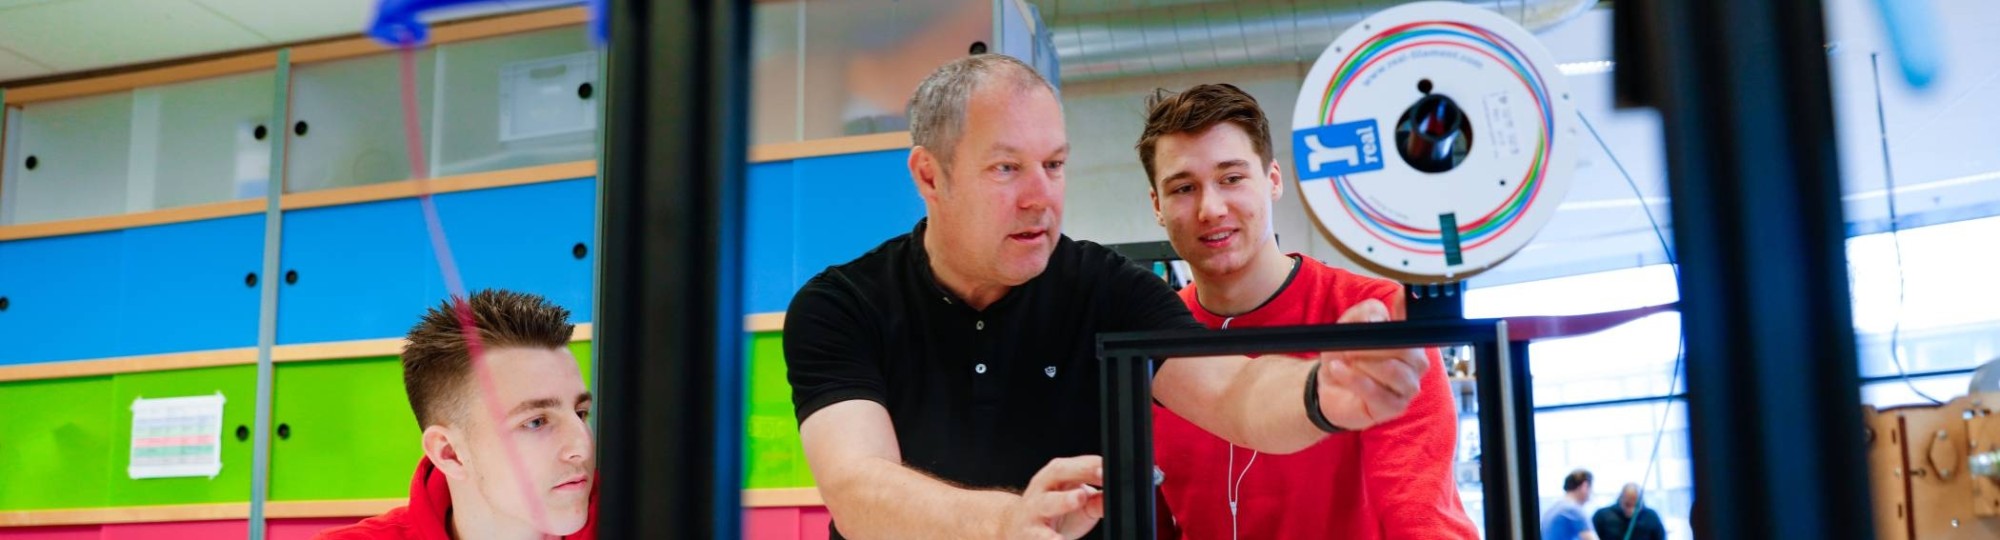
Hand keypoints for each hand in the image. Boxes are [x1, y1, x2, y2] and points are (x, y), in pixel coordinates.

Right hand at [998, 455, 1105, 539]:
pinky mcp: (1029, 534)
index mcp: (1056, 475)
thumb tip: (1113, 500)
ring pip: (1046, 503)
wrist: (1017, 529)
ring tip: (1078, 500)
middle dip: (1080, 471)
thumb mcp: (1078, 505)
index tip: (1110, 469)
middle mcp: (1042, 488)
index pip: (1078, 463)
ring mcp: (1033, 510)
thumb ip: (1096, 501)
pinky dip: (1051, 539)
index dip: (1094, 465)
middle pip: (1057, 473)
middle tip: (1099, 476)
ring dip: (1063, 500)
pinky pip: (1040, 537)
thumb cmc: (1054, 514)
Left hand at [1314, 299, 1429, 429]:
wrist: (1330, 387)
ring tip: (1346, 361)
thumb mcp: (1349, 325)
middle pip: (1406, 349)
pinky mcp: (1395, 407)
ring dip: (1363, 363)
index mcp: (1410, 339)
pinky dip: (1353, 379)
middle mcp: (1416, 363)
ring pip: (1393, 371)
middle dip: (1372, 346)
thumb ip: (1365, 313)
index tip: (1382, 315)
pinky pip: (1377, 392)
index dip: (1405, 314)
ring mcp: (1409, 387)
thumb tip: (1379, 318)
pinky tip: (1339, 371)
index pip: (1419, 324)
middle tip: (1350, 347)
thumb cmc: (1346, 355)